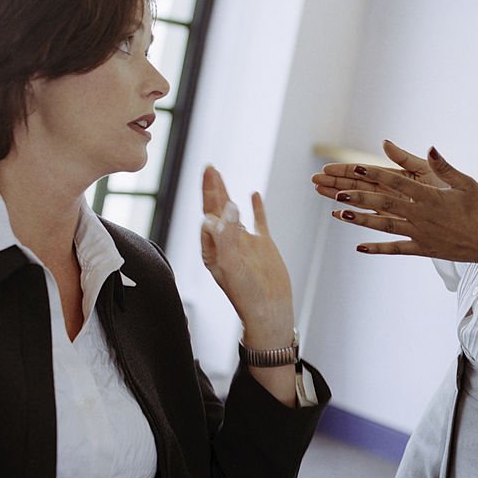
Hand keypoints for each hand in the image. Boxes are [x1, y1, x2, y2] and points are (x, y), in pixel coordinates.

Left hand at [201, 166, 293, 345]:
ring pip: (233, 212)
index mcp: (213, 249)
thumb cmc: (247, 293)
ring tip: (219, 174)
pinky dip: (255, 207)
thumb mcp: (231, 264)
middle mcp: (226, 244)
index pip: (207, 218)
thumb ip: (226, 236)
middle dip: (212, 188)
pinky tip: (253, 194)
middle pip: (216, 210)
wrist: (271, 310)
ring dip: (226, 193)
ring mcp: (245, 243)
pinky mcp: (262, 245)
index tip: (210, 180)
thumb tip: (224, 208)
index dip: (206, 198)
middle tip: (209, 167)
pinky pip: (258, 221)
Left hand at [312, 142, 477, 262]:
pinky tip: (358, 247)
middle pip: (384, 204)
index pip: (397, 182)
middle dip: (359, 197)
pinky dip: (377, 248)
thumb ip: (444, 167)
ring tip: (338, 215)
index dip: (374, 174)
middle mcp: (422, 215)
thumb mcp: (466, 183)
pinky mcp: (423, 249)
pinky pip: (396, 249)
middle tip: (336, 191)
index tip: (354, 167)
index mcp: (431, 197)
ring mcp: (420, 234)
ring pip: (384, 226)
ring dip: (361, 220)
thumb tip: (429, 147)